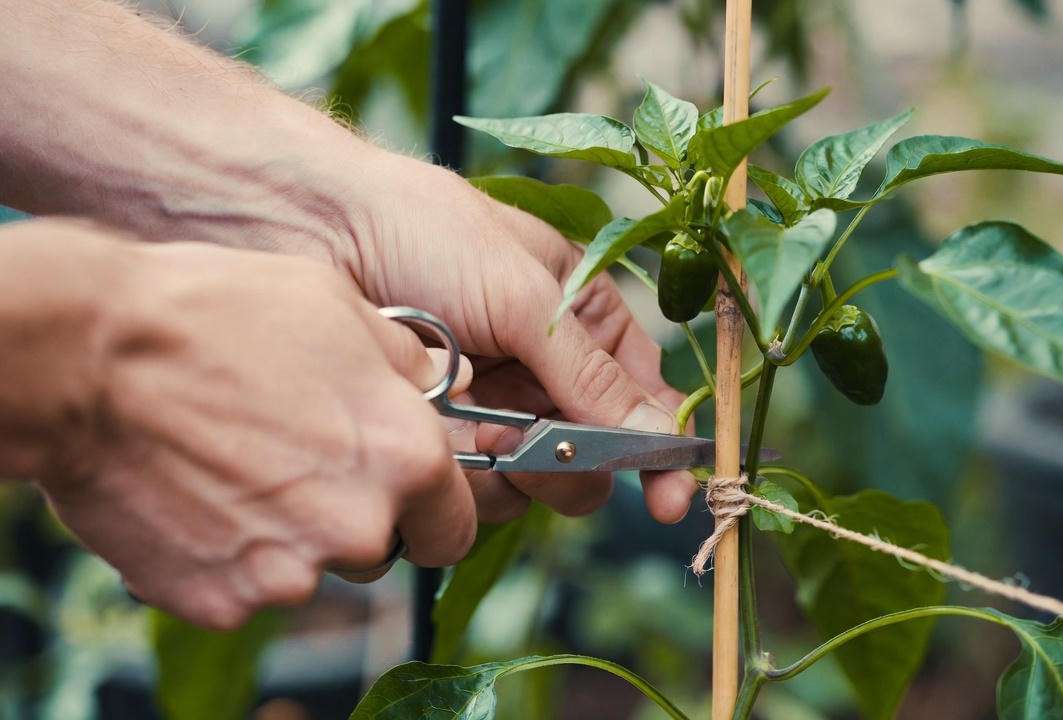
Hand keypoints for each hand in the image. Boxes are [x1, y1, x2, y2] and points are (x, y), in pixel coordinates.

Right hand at [37, 231, 476, 628]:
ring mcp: (290, 572)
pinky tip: (196, 497)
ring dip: (290, 537)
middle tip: (298, 465)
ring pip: (312, 570)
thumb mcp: (339, 308)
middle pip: (381, 548)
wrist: (89, 360)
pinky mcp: (223, 601)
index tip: (406, 498)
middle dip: (353, 517)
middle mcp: (362, 525)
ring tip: (236, 470)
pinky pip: (245, 589)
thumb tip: (436, 386)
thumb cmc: (216, 317)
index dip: (432, 510)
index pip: (455, 524)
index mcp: (407, 456)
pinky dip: (228, 557)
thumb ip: (405, 366)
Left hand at [334, 154, 697, 524]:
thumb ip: (591, 374)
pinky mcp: (434, 435)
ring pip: (531, 479)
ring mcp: (487, 404)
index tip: (669, 500)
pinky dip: (456, 467)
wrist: (302, 226)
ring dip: (507, 465)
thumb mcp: (523, 295)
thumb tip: (660, 436)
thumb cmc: (420, 231)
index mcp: (580, 315)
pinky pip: (469, 486)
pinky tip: (429, 426)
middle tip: (529, 448)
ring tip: (466, 424)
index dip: (660, 450)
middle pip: (591, 454)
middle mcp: (540, 367)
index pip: (640, 395)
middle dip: (568, 461)